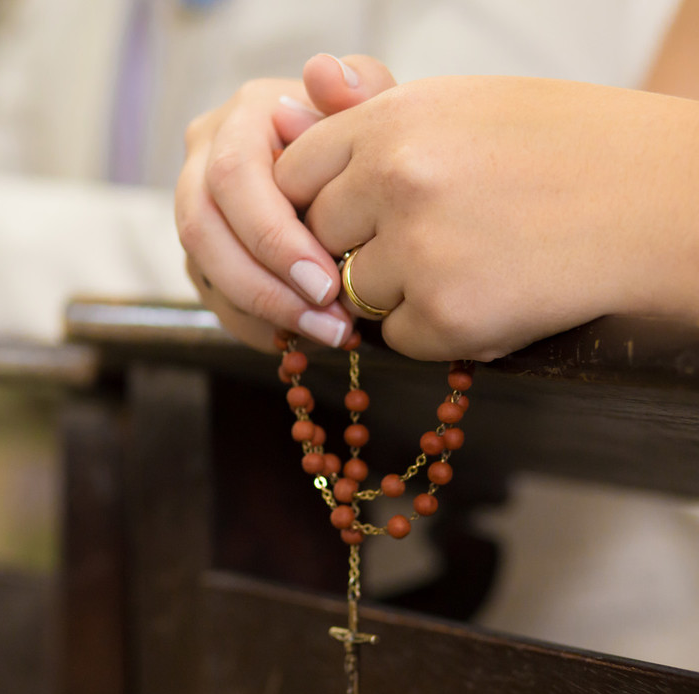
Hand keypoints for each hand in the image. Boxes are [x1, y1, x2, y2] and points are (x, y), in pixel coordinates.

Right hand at [175, 54, 396, 349]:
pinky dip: (256, 324)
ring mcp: (196, 208)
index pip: (233, 179)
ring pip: (203, 268)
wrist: (353, 169)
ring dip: (262, 312)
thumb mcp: (374, 106)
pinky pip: (214, 296)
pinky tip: (303, 339)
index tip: (327, 283)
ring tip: (326, 335)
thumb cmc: (365, 139)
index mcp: (240, 119)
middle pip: (204, 230)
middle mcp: (203, 159)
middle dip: (265, 284)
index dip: (274, 238)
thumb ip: (358, 89)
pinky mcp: (203, 252)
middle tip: (327, 321)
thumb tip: (324, 75)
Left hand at [274, 75, 698, 360]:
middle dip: (352, 245)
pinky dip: (434, 328)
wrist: (658, 199)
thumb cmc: (558, 145)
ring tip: (467, 256)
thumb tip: (287, 107)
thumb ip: (366, 115)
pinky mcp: (449, 316)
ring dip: (395, 289)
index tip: (355, 206)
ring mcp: (420, 251)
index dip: (318, 197)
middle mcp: (396, 180)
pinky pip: (399, 337)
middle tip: (424, 233)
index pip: (291, 172)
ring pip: (354, 291)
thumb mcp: (459, 104)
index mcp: (391, 120)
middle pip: (314, 237)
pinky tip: (488, 290)